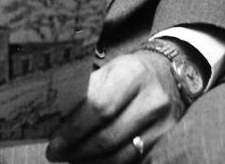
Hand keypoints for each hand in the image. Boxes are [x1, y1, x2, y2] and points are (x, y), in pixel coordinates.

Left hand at [46, 50, 184, 162]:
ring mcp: (163, 126)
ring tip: (72, 159)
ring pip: (121, 156)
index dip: (74, 128)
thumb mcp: (110, 70)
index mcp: (132, 76)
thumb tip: (58, 118)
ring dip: (91, 162)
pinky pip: (134, 162)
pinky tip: (93, 161)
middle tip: (56, 154)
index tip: (55, 141)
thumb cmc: (131, 72)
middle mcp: (152, 101)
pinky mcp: (166, 143)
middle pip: (109, 136)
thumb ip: (88, 92)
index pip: (100, 107)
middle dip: (78, 150)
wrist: (169, 75)